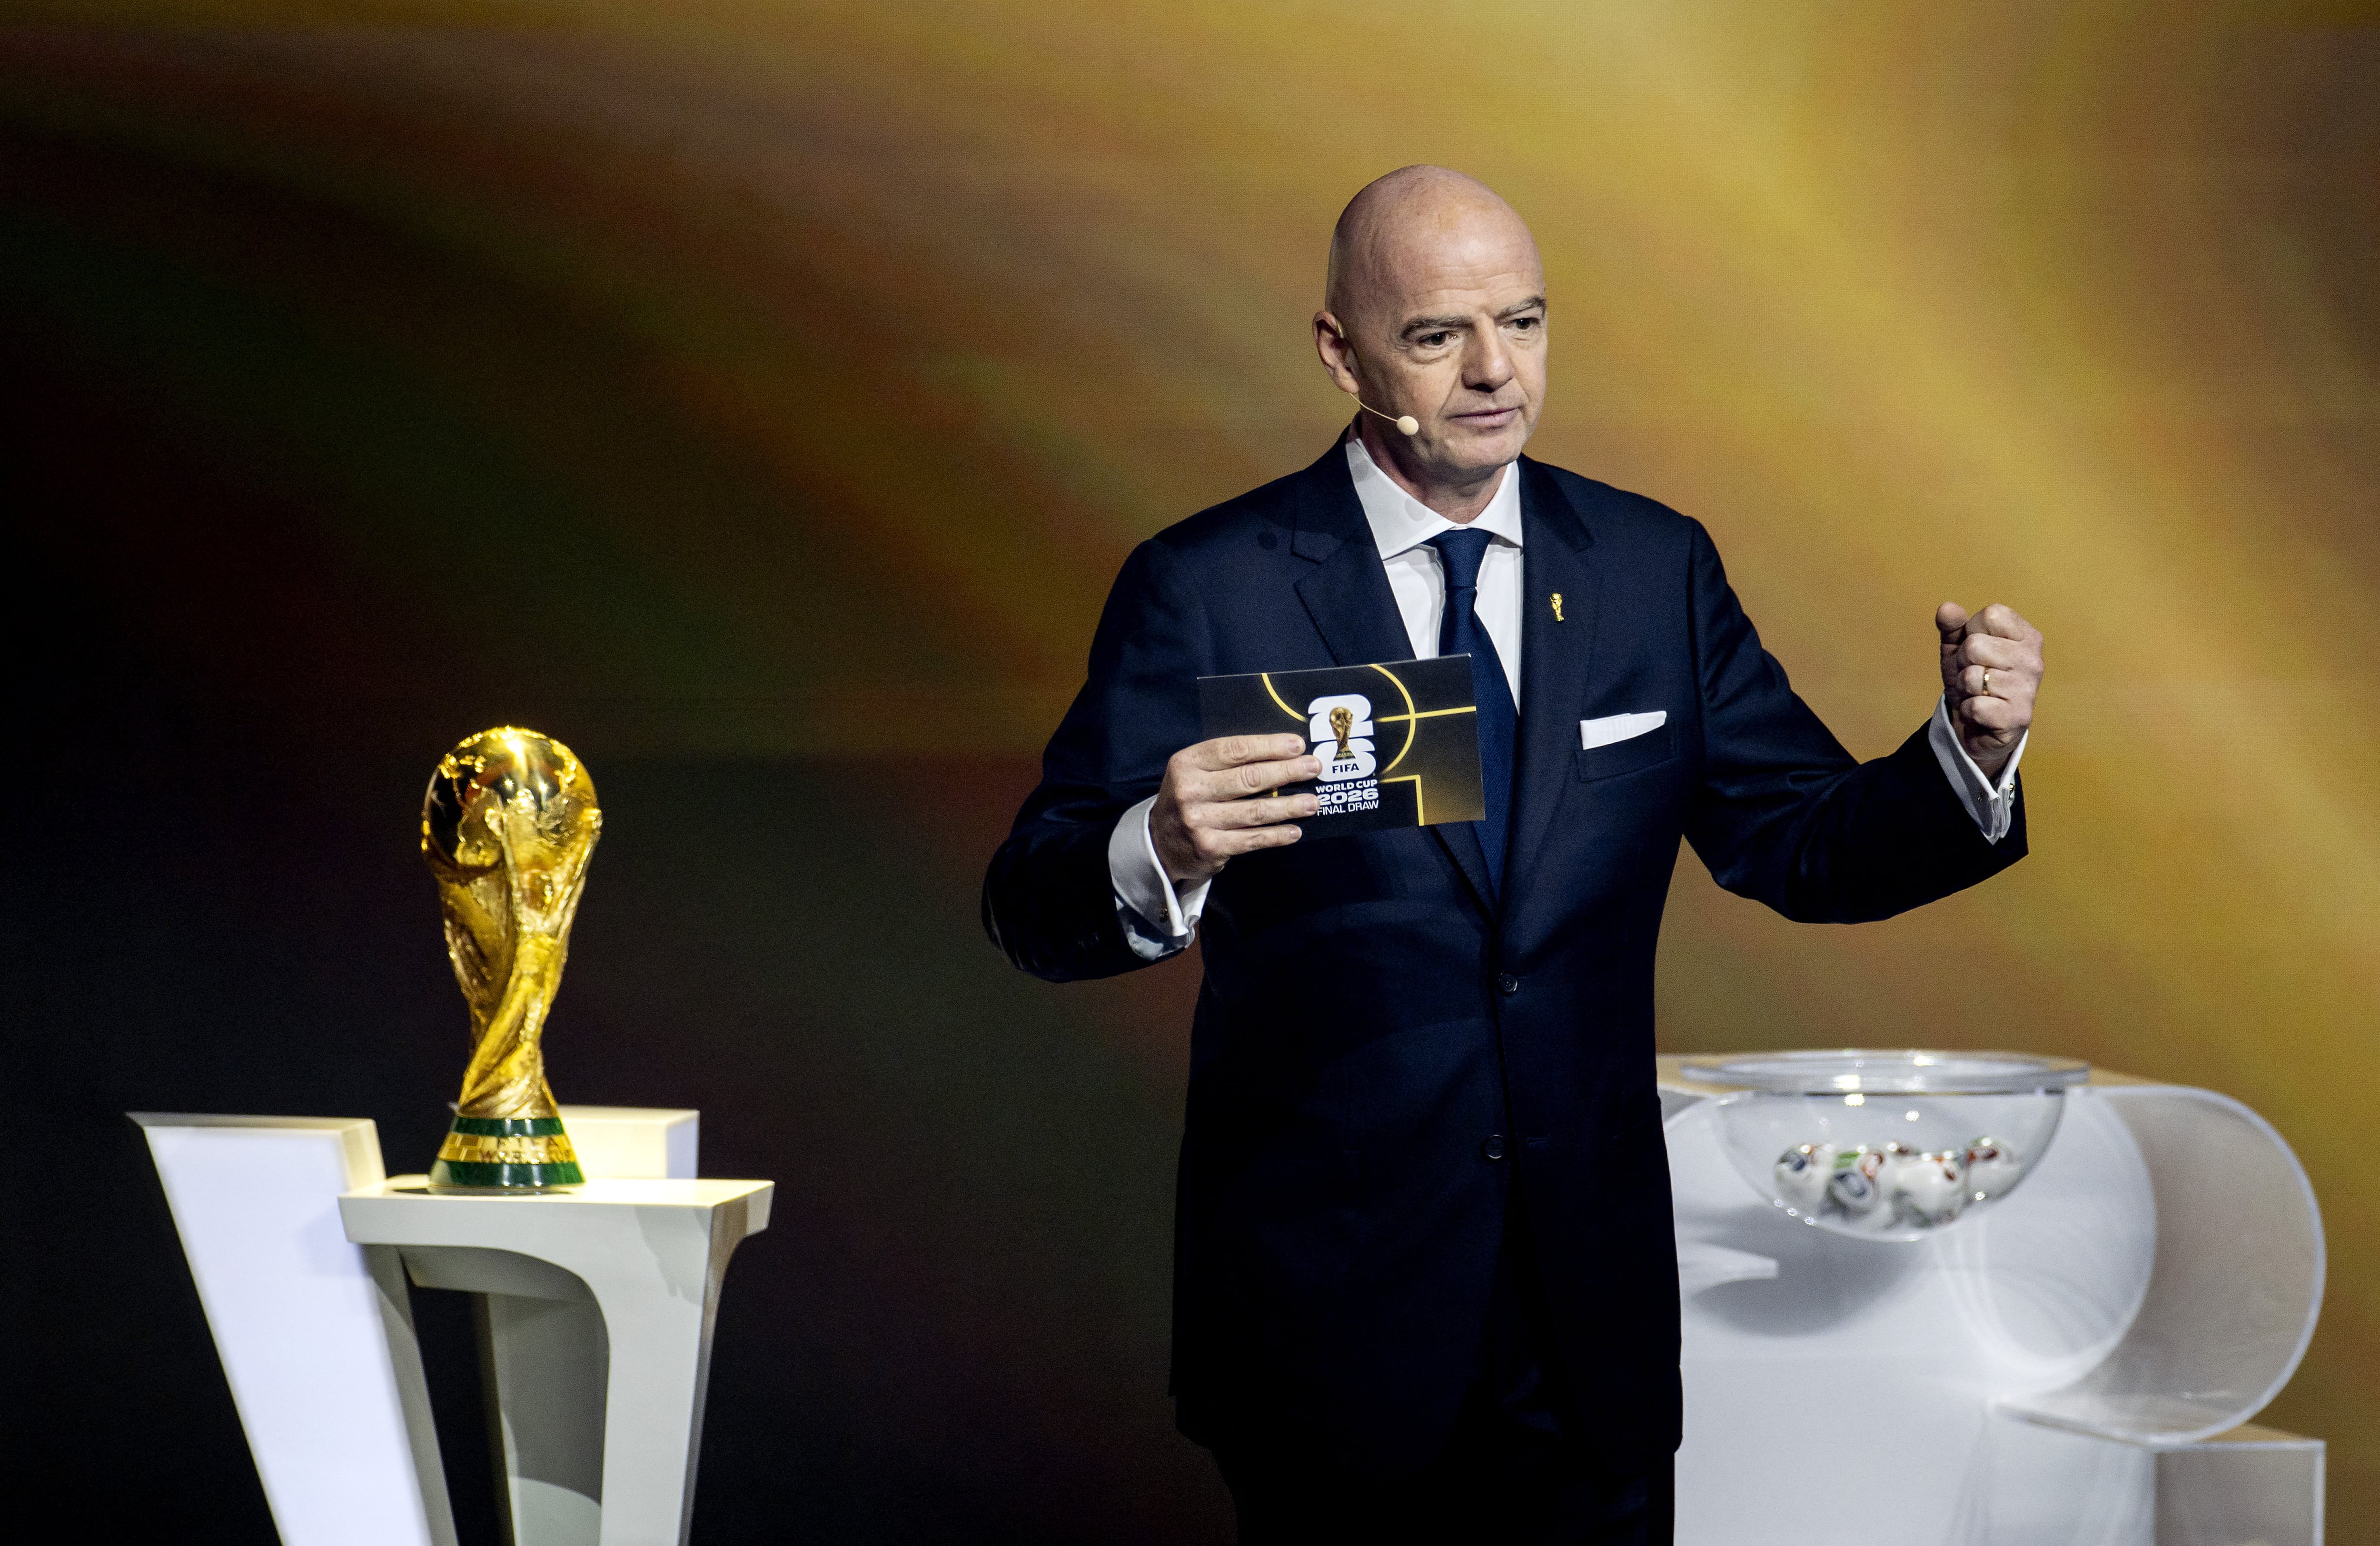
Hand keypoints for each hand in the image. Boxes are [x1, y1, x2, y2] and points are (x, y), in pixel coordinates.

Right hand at [1150, 733, 1320, 884]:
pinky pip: (1252, 839)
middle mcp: (1190, 791)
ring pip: (1255, 811)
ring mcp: (1199, 821)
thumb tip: (1281, 753)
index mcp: (1187, 763)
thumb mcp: (1195, 771)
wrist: (1160, 842)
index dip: (1270, 746)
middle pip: (1249, 778)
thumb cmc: (1188, 797)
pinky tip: (1295, 831)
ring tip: (1312, 802)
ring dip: (1289, 806)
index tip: (1297, 746)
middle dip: (1287, 772)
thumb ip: (1228, 762)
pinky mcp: (1210, 847)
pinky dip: (1276, 835)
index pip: (1235, 750)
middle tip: (1314, 768)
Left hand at [1936, 601, 2042, 778]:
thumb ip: (1952, 626)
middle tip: (1975, 676)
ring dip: (1965, 688)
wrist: (1976, 724)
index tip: (1977, 650)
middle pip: (1975, 645)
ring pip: (1972, 677)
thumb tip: (1946, 608)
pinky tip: (1981, 712)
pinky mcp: (2019, 717)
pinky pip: (1976, 705)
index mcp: (2026, 635)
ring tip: (1978, 694)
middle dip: (1964, 663)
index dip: (1971, 632)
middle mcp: (2033, 659)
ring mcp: (2029, 689)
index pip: (1990, 615)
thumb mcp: (1957, 648)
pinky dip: (1969, 710)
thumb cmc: (1972, 678)